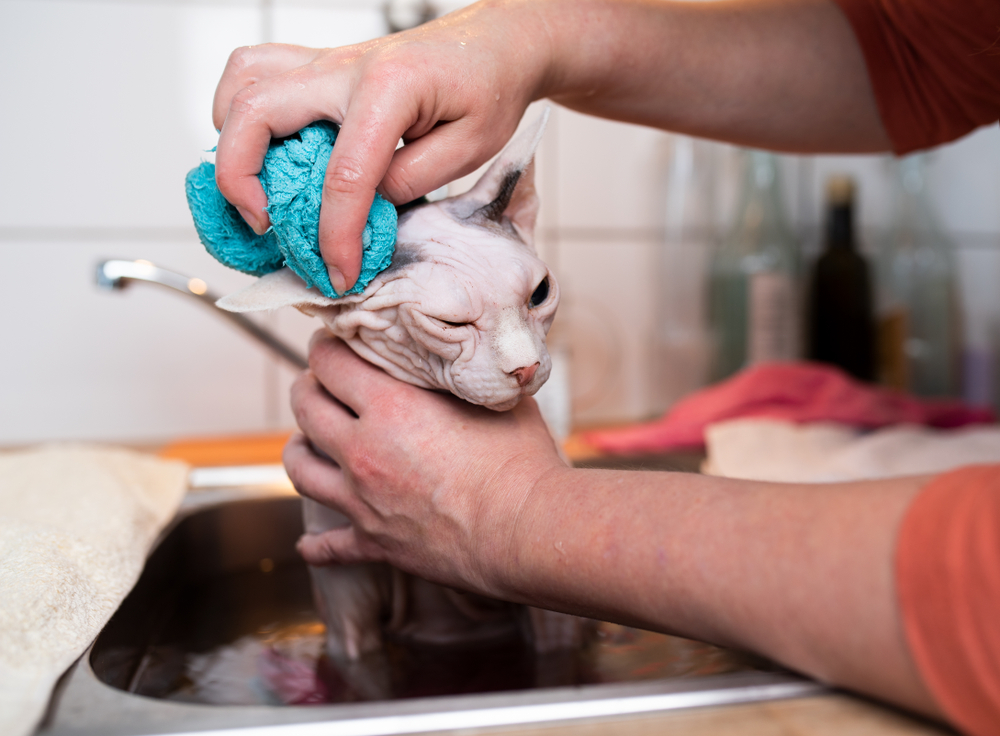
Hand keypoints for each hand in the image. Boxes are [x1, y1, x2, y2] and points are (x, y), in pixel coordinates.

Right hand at [212, 1, 548, 292]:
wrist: (495, 43)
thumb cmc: (488, 87)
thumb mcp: (469, 148)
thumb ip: (410, 180)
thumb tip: (360, 209)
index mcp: (390, 88)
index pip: (345, 174)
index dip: (336, 235)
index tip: (338, 272)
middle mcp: (345, 67)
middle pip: (256, 113)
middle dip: (241, 179)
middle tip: (266, 225)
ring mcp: (326, 61)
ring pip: (243, 81)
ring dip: (232, 139)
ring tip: (255, 186)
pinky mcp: (320, 66)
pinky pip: (256, 73)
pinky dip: (240, 111)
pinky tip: (263, 150)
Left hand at [284, 331, 565, 594]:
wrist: (526, 529)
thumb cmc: (520, 461)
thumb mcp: (493, 398)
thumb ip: (463, 377)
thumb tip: (464, 358)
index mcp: (391, 406)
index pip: (332, 363)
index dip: (325, 346)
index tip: (330, 341)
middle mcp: (364, 450)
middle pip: (307, 408)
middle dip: (307, 387)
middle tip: (317, 380)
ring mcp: (364, 500)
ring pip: (300, 470)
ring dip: (296, 449)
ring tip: (303, 442)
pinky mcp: (375, 542)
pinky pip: (330, 546)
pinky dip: (317, 546)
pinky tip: (308, 545)